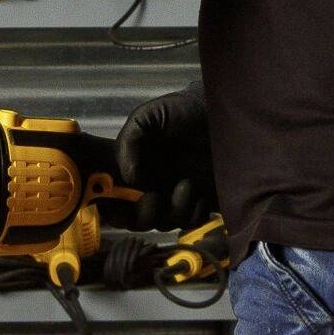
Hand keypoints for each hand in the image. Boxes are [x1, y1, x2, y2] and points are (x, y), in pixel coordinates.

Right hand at [113, 78, 215, 231]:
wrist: (223, 111)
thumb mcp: (147, 117)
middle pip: (136, 219)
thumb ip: (129, 143)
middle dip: (143, 215)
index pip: (113, 199)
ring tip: (187, 184)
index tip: (117, 205)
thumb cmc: (182, 110)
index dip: (110, 209)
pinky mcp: (203, 202)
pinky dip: (194, 214)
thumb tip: (130, 180)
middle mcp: (152, 185)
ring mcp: (177, 196)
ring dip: (173, 211)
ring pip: (165, 223)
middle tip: (154, 197)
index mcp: (134, 168)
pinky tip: (201, 194)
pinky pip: (192, 222)